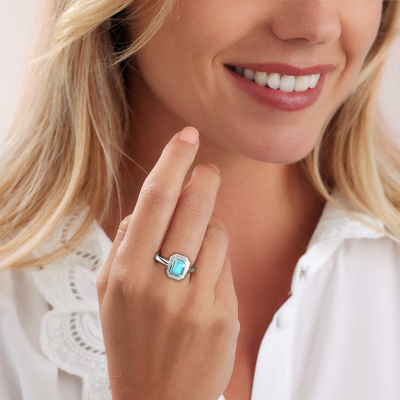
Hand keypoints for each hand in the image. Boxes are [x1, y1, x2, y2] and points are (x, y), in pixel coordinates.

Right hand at [97, 127, 239, 399]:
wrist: (157, 397)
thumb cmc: (132, 337)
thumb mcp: (109, 292)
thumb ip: (125, 243)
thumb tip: (148, 206)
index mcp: (123, 272)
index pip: (154, 200)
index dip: (173, 161)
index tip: (187, 137)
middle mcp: (158, 284)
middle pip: (192, 208)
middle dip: (204, 179)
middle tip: (208, 169)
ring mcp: (194, 301)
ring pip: (215, 234)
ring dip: (208, 230)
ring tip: (193, 255)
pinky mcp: (222, 315)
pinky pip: (226, 266)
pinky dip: (217, 263)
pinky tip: (203, 285)